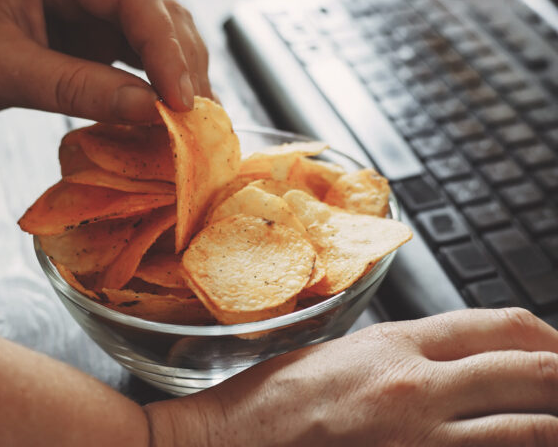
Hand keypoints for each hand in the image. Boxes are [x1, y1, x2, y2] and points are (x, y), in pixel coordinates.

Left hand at [0, 0, 210, 123]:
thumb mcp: (2, 70)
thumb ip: (78, 86)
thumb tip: (153, 109)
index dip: (165, 46)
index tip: (182, 99)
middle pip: (154, 10)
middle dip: (182, 60)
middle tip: (200, 115)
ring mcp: (83, 9)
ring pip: (151, 35)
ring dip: (176, 74)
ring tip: (194, 120)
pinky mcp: (82, 40)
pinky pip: (131, 59)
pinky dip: (152, 87)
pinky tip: (165, 114)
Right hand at [148, 308, 557, 445]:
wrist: (235, 441)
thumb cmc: (277, 399)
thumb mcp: (344, 354)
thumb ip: (405, 353)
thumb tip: (455, 358)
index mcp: (396, 342)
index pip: (500, 325)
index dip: (547, 337)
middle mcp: (417, 382)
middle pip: (531, 368)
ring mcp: (420, 434)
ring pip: (528, 425)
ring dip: (557, 420)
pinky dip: (517, 446)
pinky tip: (525, 441)